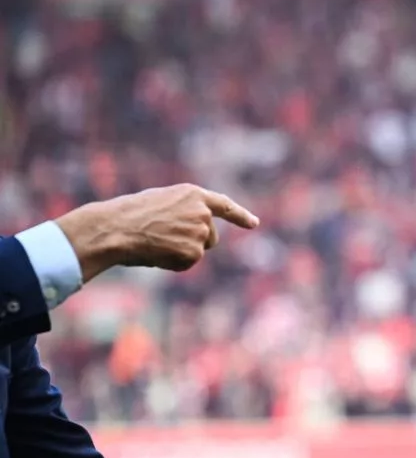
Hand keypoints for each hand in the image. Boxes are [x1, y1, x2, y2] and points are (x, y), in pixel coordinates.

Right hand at [56, 183, 259, 281]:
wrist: (118, 228)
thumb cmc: (131, 214)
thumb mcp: (162, 202)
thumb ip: (185, 212)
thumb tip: (195, 235)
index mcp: (194, 195)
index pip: (224, 206)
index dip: (240, 215)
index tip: (254, 223)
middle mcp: (203, 213)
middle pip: (211, 236)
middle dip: (196, 241)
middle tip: (164, 236)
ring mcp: (201, 233)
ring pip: (199, 250)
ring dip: (182, 251)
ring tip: (157, 241)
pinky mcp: (195, 253)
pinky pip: (187, 263)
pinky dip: (173, 262)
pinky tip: (157, 252)